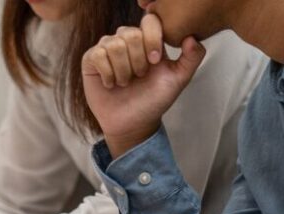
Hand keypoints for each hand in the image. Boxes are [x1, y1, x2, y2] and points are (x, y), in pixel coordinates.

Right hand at [82, 13, 205, 157]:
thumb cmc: (153, 101)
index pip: (150, 21)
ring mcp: (107, 48)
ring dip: (123, 70)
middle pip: (131, 33)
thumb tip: (192, 38)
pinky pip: (97, 54)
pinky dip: (108, 73)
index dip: (152, 39)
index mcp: (148, 40)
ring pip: (113, 44)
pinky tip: (111, 84)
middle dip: (138, 60)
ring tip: (125, 83)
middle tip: (139, 77)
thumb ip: (192, 58)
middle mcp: (127, 40)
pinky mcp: (91, 59)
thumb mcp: (178, 80)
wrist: (133, 124)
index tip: (155, 62)